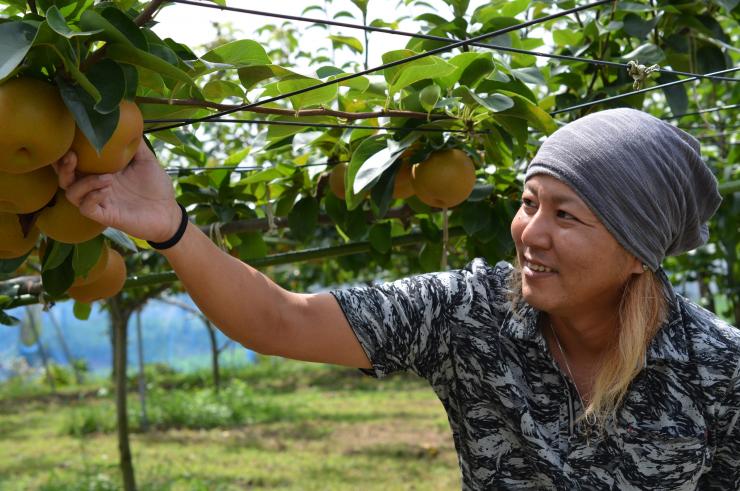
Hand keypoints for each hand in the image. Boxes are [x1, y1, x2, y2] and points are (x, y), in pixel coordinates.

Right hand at [54, 139, 182, 242]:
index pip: (74, 163)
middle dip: (63, 167)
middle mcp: (96, 187)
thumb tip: (130, 122)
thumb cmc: (157, 186)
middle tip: (72, 155)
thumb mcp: (146, 160)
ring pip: (72, 194)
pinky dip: (92, 197)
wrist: (169, 212)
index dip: (65, 153)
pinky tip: (106, 190)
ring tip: (107, 178)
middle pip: (65, 178)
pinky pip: (86, 208)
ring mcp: (100, 202)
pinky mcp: (106, 216)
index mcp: (101, 172)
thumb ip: (136, 144)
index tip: (67, 140)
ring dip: (84, 183)